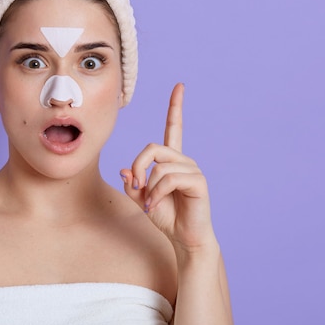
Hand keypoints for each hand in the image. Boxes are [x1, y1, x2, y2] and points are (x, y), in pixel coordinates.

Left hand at [120, 83, 215, 251]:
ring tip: (149, 204)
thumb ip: (133, 183)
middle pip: (153, 147)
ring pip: (159, 166)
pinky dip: (156, 194)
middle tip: (136, 187)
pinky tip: (155, 206)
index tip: (179, 86)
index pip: (174, 128)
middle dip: (138, 166)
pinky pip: (168, 179)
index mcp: (171, 160)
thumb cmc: (166, 216)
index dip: (175, 107)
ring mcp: (192, 169)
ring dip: (148, 188)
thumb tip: (126, 170)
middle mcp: (183, 160)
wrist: (184, 238)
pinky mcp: (198, 181)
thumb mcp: (141, 198)